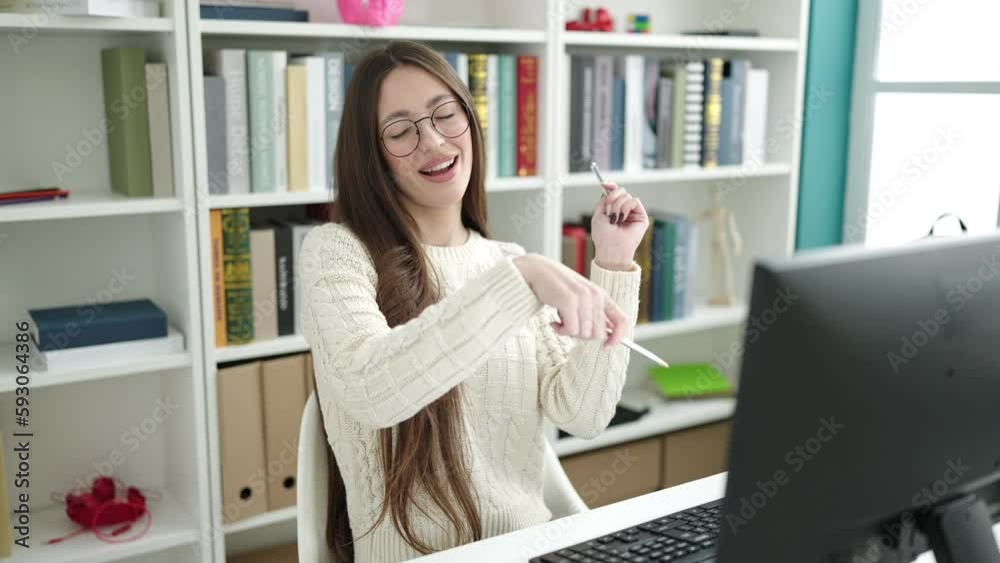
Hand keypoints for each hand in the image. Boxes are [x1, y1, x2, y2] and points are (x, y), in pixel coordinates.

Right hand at [513, 254, 627, 348]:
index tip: (606, 347)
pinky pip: (571, 330)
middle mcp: (595, 295)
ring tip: (560, 321)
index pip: (622, 320)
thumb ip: (593, 313)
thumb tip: (604, 336)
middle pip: (599, 334)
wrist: (536, 270)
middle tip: (569, 327)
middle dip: (583, 336)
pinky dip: (560, 331)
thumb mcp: (580, 297)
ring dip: (569, 333)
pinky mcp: (569, 301)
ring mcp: (583, 297)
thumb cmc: (557, 287)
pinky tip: (554, 322)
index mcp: (601, 294)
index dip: (618, 338)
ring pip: (584, 334)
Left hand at [591, 183, 649, 269]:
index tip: (603, 183)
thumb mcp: (598, 216)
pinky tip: (622, 217)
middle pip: (621, 192)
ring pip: (627, 196)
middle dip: (612, 197)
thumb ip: (603, 201)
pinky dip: (626, 207)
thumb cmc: (603, 237)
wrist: (611, 249)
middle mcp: (624, 211)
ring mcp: (633, 214)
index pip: (615, 194)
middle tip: (608, 208)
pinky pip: (635, 201)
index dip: (611, 187)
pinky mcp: (641, 217)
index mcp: (614, 211)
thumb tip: (608, 189)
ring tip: (615, 218)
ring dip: (617, 205)